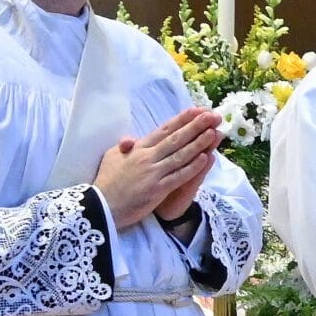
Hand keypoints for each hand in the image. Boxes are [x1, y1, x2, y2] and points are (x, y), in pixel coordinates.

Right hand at [93, 109, 220, 229]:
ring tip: (213, 132)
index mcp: (138, 148)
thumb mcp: (112, 157)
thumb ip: (125, 146)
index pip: (163, 130)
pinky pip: (179, 176)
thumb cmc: (106, 181)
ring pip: (180, 155)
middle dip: (195, 126)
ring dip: (198, 144)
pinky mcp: (158, 189)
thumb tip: (131, 139)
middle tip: (211, 116)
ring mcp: (154, 173)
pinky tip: (205, 159)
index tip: (195, 110)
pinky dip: (192, 167)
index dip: (181, 120)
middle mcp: (148, 157)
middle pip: (175, 139)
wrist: (101, 205)